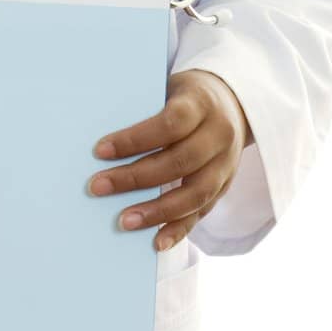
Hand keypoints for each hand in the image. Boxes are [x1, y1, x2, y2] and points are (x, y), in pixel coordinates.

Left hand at [86, 70, 252, 251]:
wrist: (234, 103)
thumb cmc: (186, 96)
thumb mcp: (170, 88)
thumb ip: (145, 110)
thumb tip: (100, 140)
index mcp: (202, 104)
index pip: (168, 124)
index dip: (135, 139)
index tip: (99, 150)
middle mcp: (219, 135)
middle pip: (178, 161)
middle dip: (135, 178)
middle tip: (97, 187)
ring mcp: (226, 164)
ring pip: (194, 193)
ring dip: (156, 211)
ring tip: (123, 222)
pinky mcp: (225, 186)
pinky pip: (203, 212)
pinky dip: (179, 229)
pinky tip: (156, 242)